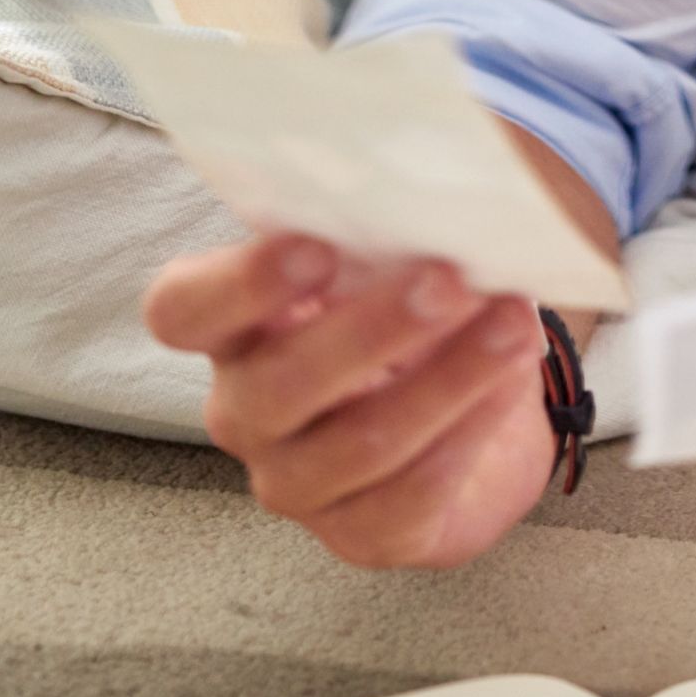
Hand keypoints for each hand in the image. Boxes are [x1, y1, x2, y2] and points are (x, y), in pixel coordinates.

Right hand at [144, 233, 553, 568]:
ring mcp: (299, 482)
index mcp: (232, 327)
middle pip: (279, 387)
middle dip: (372, 331)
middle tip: (449, 278)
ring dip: (446, 379)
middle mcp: (247, 410)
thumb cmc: (401, 297)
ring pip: (360, 445)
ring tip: (512, 322)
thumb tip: (423, 162)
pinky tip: (510, 380)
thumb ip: (373, 212)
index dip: (240, 284)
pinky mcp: (363, 534)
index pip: (182, 311)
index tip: (318, 246)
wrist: (462, 390)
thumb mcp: (379, 248)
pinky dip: (469, 431)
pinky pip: (411, 497)